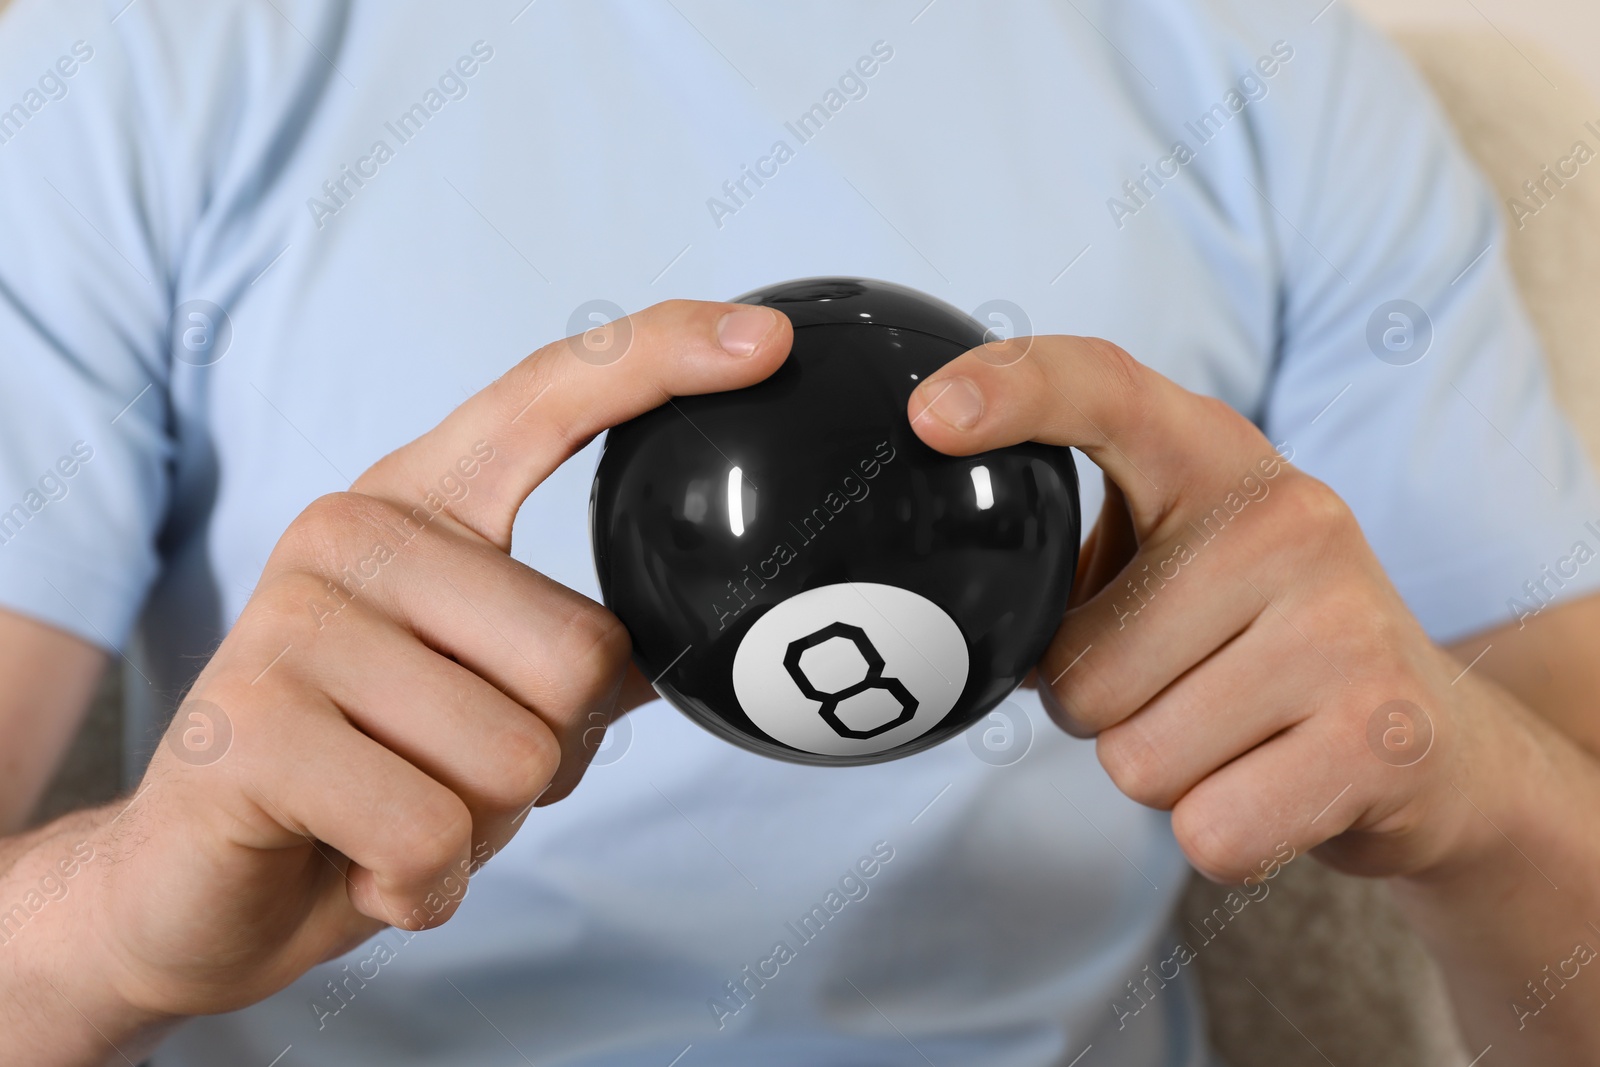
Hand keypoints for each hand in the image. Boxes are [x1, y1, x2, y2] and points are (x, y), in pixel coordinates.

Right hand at [76, 300, 790, 1018]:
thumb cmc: (364, 781)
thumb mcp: (479, 696)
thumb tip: (698, 637)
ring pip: (516, 758)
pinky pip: (432, 836)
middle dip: (548, 756)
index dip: (662, 358)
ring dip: (481, 829)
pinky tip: (363, 871)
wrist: (189, 887)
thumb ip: (568, 652)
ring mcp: (291, 622)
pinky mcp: (248, 727)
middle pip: (579, 655)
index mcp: (418, 507)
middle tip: (452, 774)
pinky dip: (422, 887)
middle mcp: (349, 532)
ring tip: (399, 815)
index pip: (548, 398)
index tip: (766, 343)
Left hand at [908, 337, 1500, 882]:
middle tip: (1187, 685)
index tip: (931, 416)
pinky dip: (1223, 833)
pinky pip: (1206, 828)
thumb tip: (952, 604)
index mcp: (1218, 459)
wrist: (1439, 745)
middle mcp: (1288, 519)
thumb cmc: (1262, 649)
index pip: (1105, 390)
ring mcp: (1340, 624)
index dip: (1013, 391)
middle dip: (1102, 707)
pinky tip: (1277, 786)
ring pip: (1134, 758)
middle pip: (1078, 668)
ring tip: (1236, 731)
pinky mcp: (1378, 735)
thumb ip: (1075, 557)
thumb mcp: (1179, 563)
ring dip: (1163, 771)